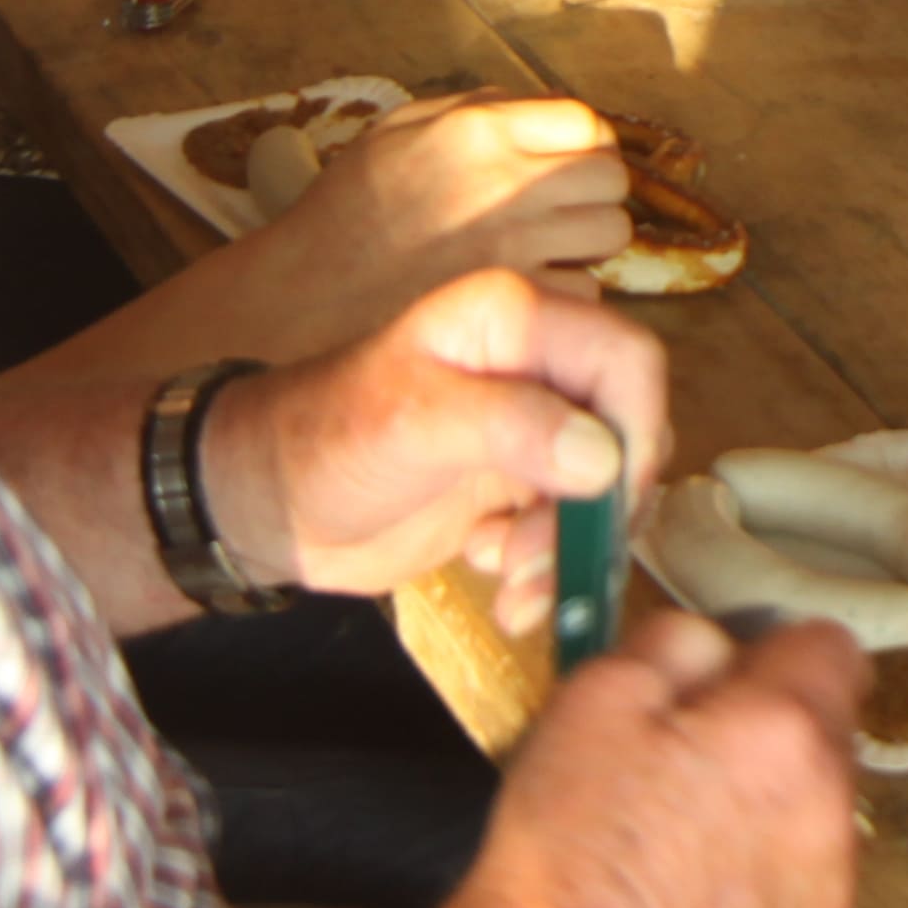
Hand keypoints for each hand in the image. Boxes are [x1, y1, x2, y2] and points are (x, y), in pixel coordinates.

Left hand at [211, 270, 668, 630]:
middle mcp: (535, 367)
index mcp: (515, 321)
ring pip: (606, 490)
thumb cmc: (327, 440)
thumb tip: (602, 456)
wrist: (271, 505)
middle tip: (540, 558)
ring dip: (571, 550)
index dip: (636, 429)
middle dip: (599, 508)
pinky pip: (572, 530)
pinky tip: (499, 586)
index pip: (627, 360)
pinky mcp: (519, 487)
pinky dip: (549, 569)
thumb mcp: (413, 423)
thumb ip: (510, 426)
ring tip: (511, 582)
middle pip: (628, 432)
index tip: (607, 497)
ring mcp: (530, 430)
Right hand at [242, 95, 629, 349]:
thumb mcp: (395, 133)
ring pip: (610, 236)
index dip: (583, 148)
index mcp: (478, 131)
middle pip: (611, 178)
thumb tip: (535, 108)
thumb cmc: (345, 216)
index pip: (586, 123)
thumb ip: (470, 109)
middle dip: (591, 196)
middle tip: (557, 217)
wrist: (304, 300)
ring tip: (543, 256)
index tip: (564, 170)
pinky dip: (565, 297)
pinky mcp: (518, 304)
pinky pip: (586, 293)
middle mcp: (506, 183)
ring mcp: (517, 247)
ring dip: (585, 247)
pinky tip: (526, 295)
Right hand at [444, 607, 866, 907]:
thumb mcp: (598, 694)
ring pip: (820, 804)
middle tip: (687, 760)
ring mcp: (833, 883)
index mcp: (784, 728)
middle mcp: (831, 802)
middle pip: (829, 730)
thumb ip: (680, 643)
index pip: (833, 647)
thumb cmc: (568, 838)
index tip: (728, 682)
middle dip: (772, 729)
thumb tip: (722, 647)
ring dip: (775, 801)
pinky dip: (769, 871)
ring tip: (688, 834)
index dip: (775, 653)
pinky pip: (810, 876)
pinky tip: (700, 890)